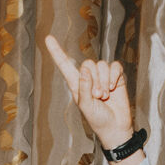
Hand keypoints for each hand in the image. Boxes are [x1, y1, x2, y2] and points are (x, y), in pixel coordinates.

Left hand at [44, 35, 137, 162]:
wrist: (115, 126)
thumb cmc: (98, 119)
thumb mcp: (86, 106)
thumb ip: (84, 88)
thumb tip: (85, 70)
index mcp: (76, 84)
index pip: (65, 65)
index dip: (57, 51)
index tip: (48, 38)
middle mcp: (88, 77)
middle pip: (88, 64)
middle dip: (94, 80)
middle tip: (97, 96)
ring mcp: (102, 76)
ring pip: (102, 65)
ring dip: (104, 81)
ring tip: (105, 96)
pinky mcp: (116, 76)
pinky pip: (115, 66)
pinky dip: (115, 77)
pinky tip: (115, 88)